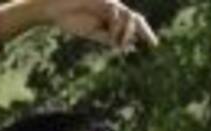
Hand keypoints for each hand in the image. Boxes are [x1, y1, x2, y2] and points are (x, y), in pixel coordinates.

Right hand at [40, 0, 156, 49]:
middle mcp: (113, 10)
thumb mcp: (93, 33)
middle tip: (153, 43)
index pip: (133, 24)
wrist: (55, 9)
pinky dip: (117, 24)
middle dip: (145, 31)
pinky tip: (112, 36)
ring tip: (118, 44)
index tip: (155, 44)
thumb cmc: (72, 20)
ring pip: (127, 16)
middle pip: (135, 19)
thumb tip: (129, 47)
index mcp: (112, 19)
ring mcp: (108, 3)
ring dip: (126, 32)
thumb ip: (110, 39)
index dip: (145, 32)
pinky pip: (115, 10)